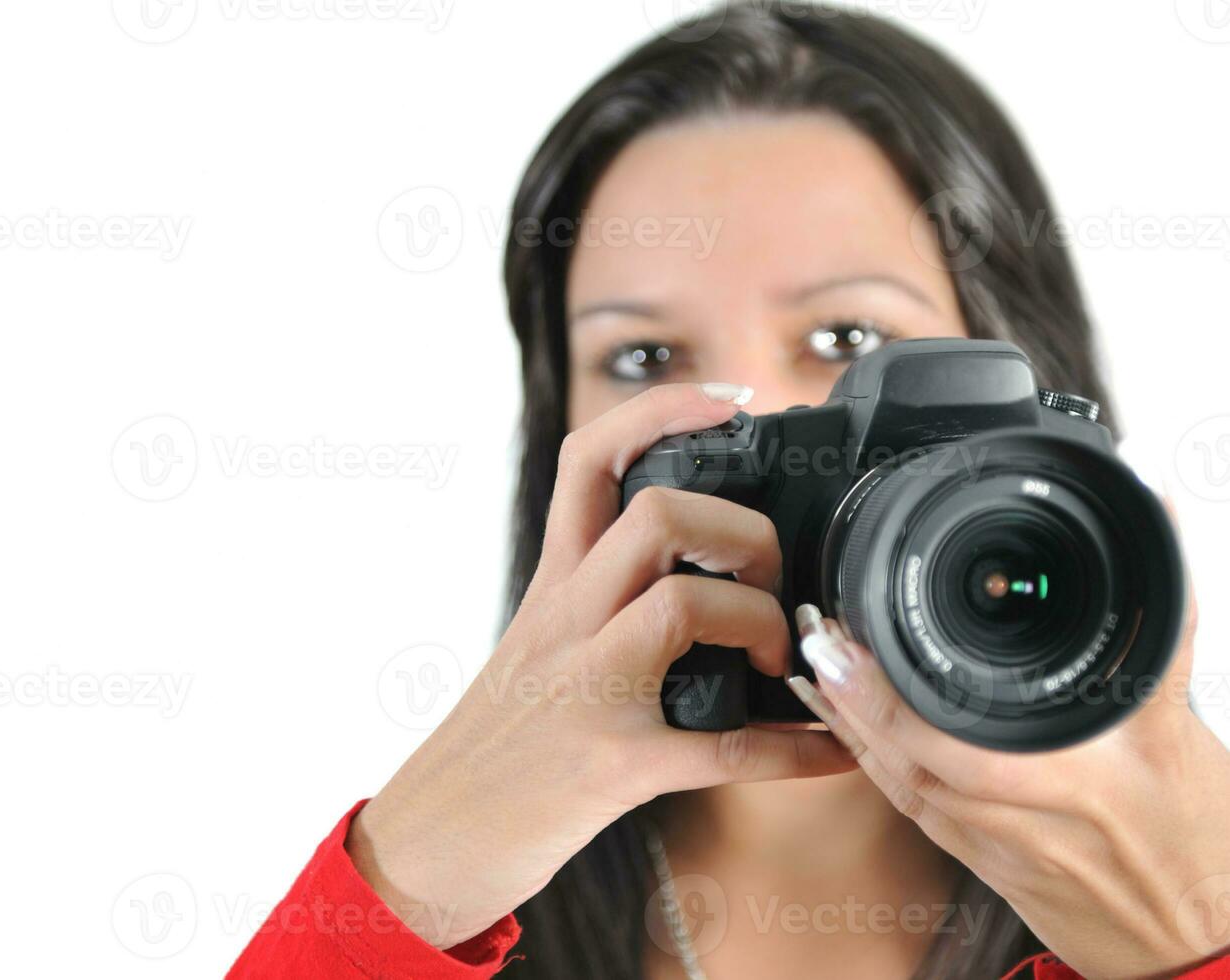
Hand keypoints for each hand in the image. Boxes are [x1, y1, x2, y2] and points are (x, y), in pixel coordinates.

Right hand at [347, 383, 855, 948]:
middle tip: (770, 574)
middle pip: (657, 515)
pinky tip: (832, 751)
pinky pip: (726, 748)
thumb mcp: (533, 646)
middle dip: (742, 529)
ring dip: (762, 621)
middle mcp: (565, 622)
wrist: (430, 836)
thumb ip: (596, 602)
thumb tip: (694, 575)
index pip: (589, 461)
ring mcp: (587, 691)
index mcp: (553, 586)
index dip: (661, 411)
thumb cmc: (497, 742)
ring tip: (779, 656)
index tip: (729, 403)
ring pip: (686, 606)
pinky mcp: (614, 766)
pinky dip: (797, 747)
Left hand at [788, 592, 1229, 979]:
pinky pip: (912, 808)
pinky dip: (870, 761)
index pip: (987, 727)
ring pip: (908, 783)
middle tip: (819, 640)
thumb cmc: (1200, 840)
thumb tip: (1160, 519)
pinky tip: (839, 723)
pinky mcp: (983, 865)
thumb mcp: (1187, 728)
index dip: (904, 690)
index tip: (859, 635)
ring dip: (851, 724)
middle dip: (862, 701)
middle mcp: (1039, 815)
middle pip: (926, 757)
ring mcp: (1003, 846)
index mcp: (1097, 776)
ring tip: (811, 666)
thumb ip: (1163, 631)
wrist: (1196, 944)